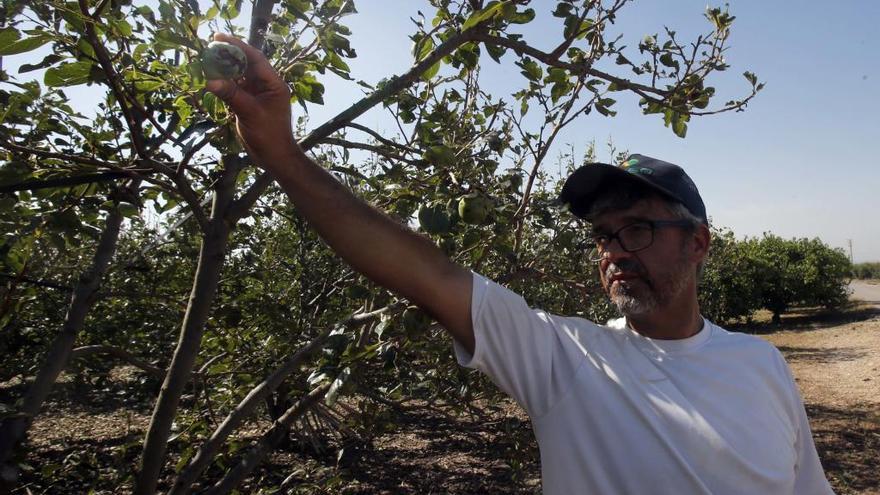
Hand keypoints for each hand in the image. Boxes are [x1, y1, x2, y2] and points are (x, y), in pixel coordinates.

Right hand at [204, 33, 297, 166]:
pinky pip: (235, 87)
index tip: (219, 38)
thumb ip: (231, 95)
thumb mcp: (250, 113)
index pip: (255, 58)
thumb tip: (210, 80)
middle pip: (246, 64)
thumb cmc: (269, 136)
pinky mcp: (249, 102)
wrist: (275, 157)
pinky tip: (211, 78)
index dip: (238, 46)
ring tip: (206, 60)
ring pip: (239, 75)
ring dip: (225, 68)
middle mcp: (266, 85)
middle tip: (209, 46)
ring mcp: (258, 93)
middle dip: (229, 55)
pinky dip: (224, 83)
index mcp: (274, 83)